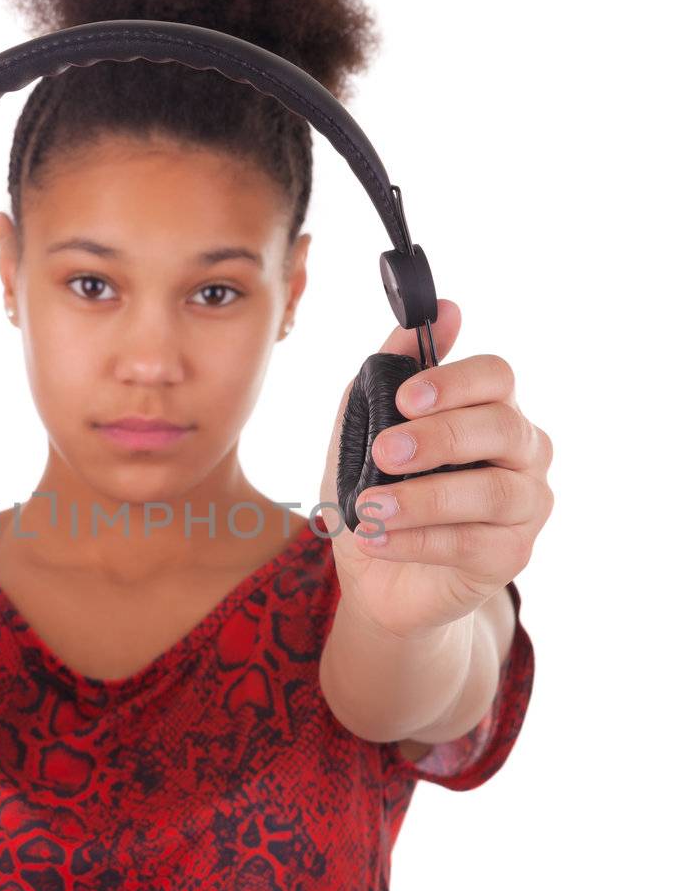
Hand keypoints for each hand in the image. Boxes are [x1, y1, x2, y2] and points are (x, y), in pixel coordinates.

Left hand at [320, 299, 553, 639]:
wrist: (379, 580)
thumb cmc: (377, 493)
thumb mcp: (365, 429)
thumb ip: (391, 370)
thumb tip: (446, 310)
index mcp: (491, 410)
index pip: (497, 376)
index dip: (455, 381)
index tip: (407, 397)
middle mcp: (523, 453)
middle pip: (504, 428)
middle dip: (441, 437)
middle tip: (384, 452)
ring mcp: (525, 506)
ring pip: (492, 492)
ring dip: (424, 497)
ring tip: (369, 506)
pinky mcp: (511, 556)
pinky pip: (472, 543)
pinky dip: (416, 540)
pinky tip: (375, 538)